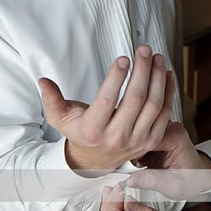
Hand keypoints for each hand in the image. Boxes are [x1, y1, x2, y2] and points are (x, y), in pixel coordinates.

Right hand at [39, 45, 173, 172]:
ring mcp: (137, 140)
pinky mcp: (152, 140)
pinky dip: (168, 92)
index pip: (108, 100)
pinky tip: (166, 74)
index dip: (117, 78)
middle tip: (144, 50)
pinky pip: (164, 113)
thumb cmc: (80, 132)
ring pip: (153, 105)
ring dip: (157, 78)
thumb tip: (43, 80)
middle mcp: (117, 138)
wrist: (96, 160)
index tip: (123, 58)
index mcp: (93, 130)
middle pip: (135, 99)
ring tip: (156, 58)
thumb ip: (52, 99)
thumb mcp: (61, 118)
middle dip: (142, 70)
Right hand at [128, 122, 210, 199]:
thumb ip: (151, 180)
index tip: (122, 163)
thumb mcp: (173, 185)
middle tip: (122, 167)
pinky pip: (137, 140)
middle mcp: (168, 128)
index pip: (146, 136)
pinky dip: (131, 152)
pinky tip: (130, 164)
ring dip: (128, 150)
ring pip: (135, 135)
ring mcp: (161, 130)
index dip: (131, 149)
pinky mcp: (154, 136)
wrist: (198, 175)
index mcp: (175, 135)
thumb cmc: (191, 179)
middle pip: (139, 132)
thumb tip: (129, 178)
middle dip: (128, 150)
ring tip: (126, 167)